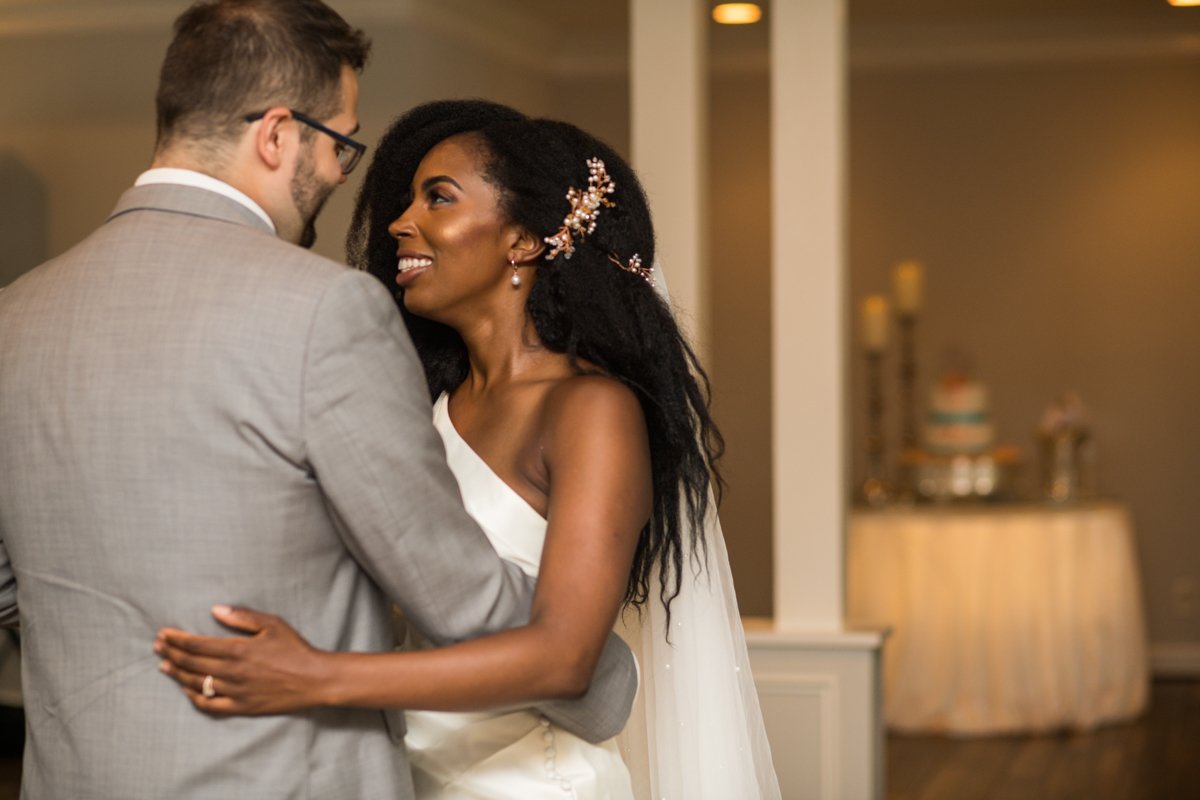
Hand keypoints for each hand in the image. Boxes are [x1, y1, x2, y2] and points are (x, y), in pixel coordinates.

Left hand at [154, 605, 328, 715]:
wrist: (314, 679)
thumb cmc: (295, 648)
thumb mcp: (273, 624)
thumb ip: (242, 617)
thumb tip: (215, 610)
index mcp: (238, 650)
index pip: (196, 645)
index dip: (177, 639)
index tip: (163, 634)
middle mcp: (232, 672)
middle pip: (191, 663)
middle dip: (171, 653)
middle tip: (158, 647)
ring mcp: (235, 692)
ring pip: (196, 684)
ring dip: (177, 674)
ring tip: (165, 666)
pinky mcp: (241, 707)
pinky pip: (210, 706)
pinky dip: (194, 698)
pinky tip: (186, 690)